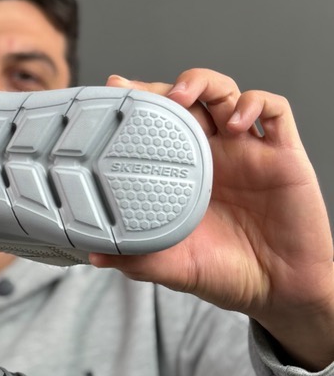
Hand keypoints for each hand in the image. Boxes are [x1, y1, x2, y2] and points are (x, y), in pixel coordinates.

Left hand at [91, 69, 333, 369]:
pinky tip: (236, 123)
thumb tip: (93, 255)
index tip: (114, 91)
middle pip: (189, 98)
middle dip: (164, 87)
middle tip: (143, 92)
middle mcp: (214, 155)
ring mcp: (247, 151)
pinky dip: (255, 104)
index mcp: (184, 174)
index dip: (138, 104)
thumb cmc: (226, 274)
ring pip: (226, 92)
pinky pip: (275, 110)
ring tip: (183, 97)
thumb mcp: (172, 267)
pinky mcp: (283, 155)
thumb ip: (135, 257)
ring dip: (203, 83)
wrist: (278, 291)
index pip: (158, 124)